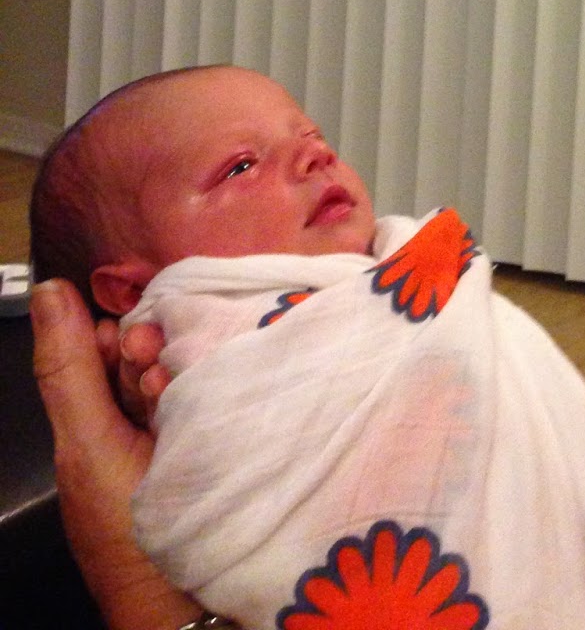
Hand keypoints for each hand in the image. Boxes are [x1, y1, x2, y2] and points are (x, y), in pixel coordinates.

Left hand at [31, 279, 198, 629]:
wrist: (191, 602)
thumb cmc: (127, 535)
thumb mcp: (86, 448)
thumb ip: (67, 371)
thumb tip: (47, 292)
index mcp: (98, 419)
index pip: (109, 344)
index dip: (120, 333)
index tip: (133, 345)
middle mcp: (143, 419)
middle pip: (150, 353)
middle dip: (154, 354)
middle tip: (157, 382)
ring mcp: (186, 428)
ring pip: (188, 367)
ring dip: (187, 372)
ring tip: (180, 401)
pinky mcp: (230, 433)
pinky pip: (226, 390)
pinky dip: (222, 387)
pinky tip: (218, 400)